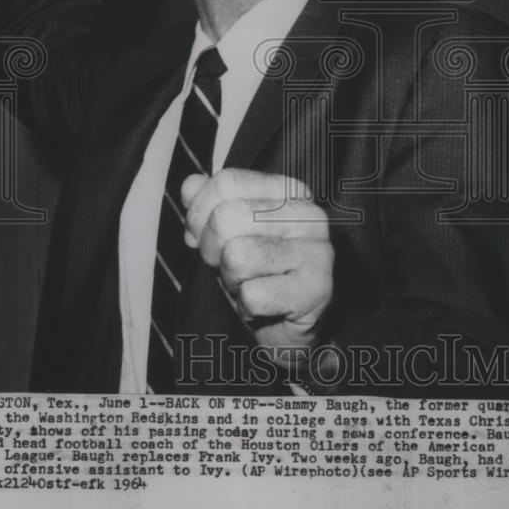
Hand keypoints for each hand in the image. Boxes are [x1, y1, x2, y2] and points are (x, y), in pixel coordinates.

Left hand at [181, 169, 333, 362]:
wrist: (289, 326)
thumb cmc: (259, 273)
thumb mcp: (228, 233)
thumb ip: (209, 204)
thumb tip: (191, 187)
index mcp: (288, 191)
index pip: (227, 183)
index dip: (199, 214)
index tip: (200, 236)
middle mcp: (309, 215)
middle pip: (227, 217)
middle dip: (211, 250)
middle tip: (225, 266)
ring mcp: (317, 251)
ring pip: (237, 256)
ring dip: (231, 280)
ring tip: (248, 284)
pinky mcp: (317, 290)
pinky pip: (253, 295)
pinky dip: (246, 307)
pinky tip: (263, 305)